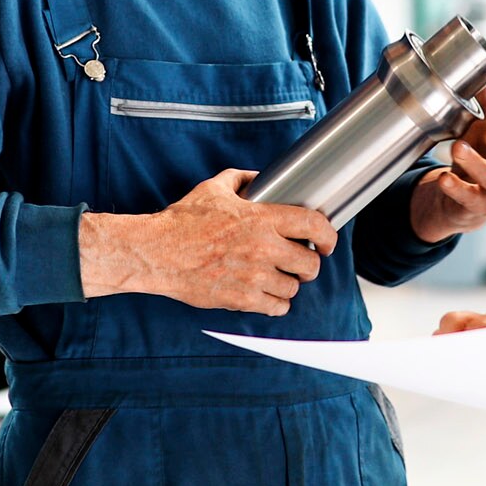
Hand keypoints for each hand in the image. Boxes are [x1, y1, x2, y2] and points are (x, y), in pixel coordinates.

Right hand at [79, 169, 337, 315]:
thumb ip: (240, 179)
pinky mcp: (242, 299)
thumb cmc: (182, 223)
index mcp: (261, 218)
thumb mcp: (213, 189)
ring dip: (289, 284)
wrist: (157, 253)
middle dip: (309, 264)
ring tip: (279, 278)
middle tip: (301, 263)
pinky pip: (277, 308)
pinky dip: (276, 303)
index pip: (313, 225)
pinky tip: (268, 295)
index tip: (327, 242)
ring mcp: (254, 276)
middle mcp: (263, 248)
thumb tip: (257, 178)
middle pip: (310, 263)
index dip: (328, 235)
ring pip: (294, 288)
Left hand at [408, 91, 485, 242]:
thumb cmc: (480, 156)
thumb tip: (477, 69)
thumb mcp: (483, 128)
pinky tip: (445, 178)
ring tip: (458, 148)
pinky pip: (471, 199)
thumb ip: (482, 103)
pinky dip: (457, 188)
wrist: (462, 200)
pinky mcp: (481, 209)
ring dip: (475, 164)